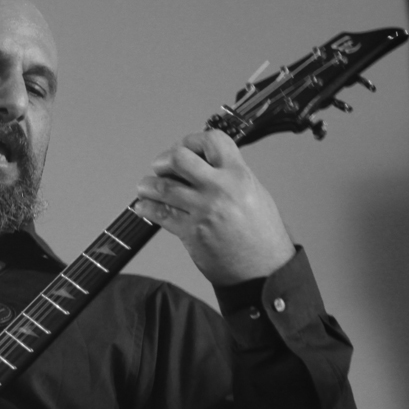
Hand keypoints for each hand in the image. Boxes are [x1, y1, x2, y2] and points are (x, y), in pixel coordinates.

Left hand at [135, 129, 294, 284]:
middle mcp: (220, 189)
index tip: (184, 147)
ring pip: (162, 187)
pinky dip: (147, 208)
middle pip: (178, 158)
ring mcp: (203, 211)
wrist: (263, 269)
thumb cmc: (262, 233)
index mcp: (239, 174)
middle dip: (162, 160)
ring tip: (145, 187)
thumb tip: (203, 162)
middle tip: (160, 167)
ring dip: (147, 186)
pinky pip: (160, 214)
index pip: (211, 140)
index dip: (192, 140)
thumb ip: (228, 174)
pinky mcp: (191, 232)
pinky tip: (144, 207)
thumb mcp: (254, 191)